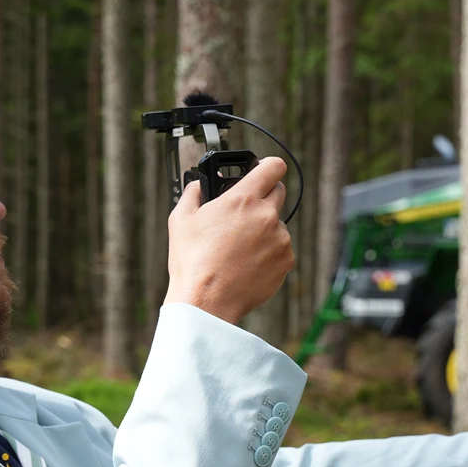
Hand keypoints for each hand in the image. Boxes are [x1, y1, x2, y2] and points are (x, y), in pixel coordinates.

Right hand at [163, 156, 293, 323]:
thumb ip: (193, 193)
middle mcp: (267, 215)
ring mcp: (280, 239)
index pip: (273, 167)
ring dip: (264, 228)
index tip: (265, 169)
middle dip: (263, 196)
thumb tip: (198, 184)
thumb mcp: (181, 220)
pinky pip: (281, 248)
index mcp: (243, 199)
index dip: (269, 165)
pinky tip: (247, 263)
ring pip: (277, 224)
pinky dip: (268, 252)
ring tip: (238, 248)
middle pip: (278, 192)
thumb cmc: (193, 262)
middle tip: (245, 211)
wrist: (207, 301)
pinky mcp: (286, 261)